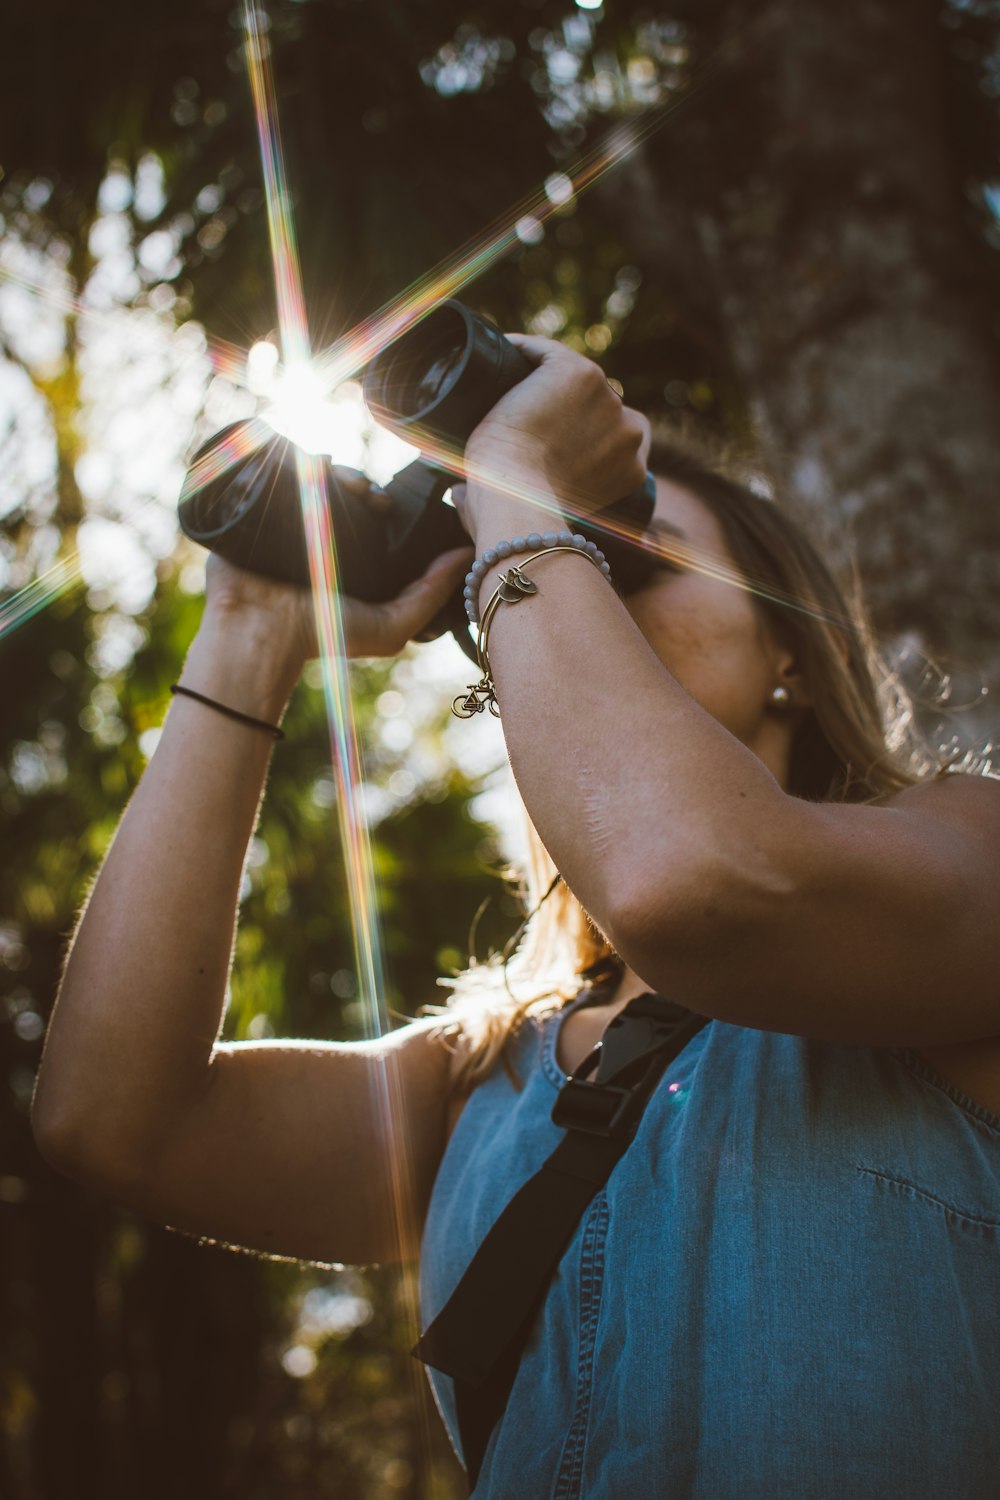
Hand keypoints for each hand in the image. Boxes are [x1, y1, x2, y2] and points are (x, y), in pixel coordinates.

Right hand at [202, 470, 473, 663]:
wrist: (262, 631)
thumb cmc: (326, 635)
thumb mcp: (392, 625)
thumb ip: (431, 594)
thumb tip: (468, 555)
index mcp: (353, 562)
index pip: (375, 520)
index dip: (389, 505)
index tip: (391, 506)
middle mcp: (323, 541)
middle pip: (349, 495)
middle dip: (366, 485)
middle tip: (373, 497)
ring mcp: (293, 524)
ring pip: (321, 481)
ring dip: (340, 472)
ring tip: (349, 483)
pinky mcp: (265, 512)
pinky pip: (286, 475)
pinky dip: (304, 462)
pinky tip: (319, 464)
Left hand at [462, 335, 649, 526]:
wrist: (516, 500)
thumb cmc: (519, 520)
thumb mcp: (538, 522)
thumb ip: (523, 504)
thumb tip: (460, 495)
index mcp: (632, 470)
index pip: (613, 439)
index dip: (582, 436)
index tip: (546, 439)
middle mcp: (629, 431)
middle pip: (595, 406)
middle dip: (567, 409)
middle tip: (524, 414)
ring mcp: (607, 399)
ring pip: (571, 378)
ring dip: (542, 380)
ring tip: (505, 387)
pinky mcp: (578, 372)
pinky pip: (545, 352)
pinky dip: (520, 351)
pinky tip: (497, 357)